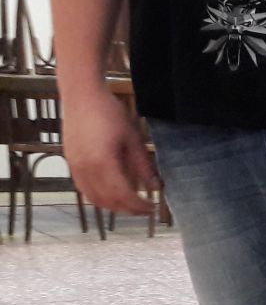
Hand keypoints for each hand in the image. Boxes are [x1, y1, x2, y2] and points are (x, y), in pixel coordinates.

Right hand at [61, 90, 156, 215]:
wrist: (82, 95)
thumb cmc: (109, 112)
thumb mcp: (133, 138)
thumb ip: (143, 166)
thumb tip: (155, 187)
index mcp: (102, 162)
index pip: (123, 195)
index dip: (138, 206)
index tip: (152, 208)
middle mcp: (85, 168)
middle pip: (108, 201)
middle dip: (128, 209)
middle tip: (144, 209)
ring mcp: (74, 166)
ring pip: (93, 198)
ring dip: (113, 206)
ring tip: (130, 204)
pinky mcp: (70, 162)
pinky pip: (83, 189)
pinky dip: (98, 197)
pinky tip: (112, 195)